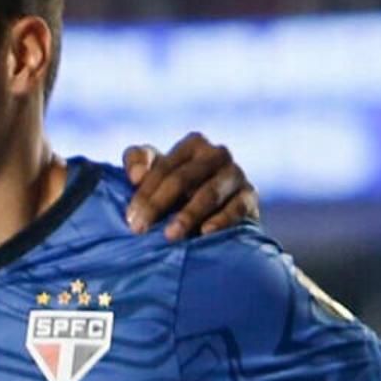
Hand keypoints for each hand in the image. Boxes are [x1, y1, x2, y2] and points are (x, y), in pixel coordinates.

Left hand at [123, 136, 260, 239]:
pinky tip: (205, 233)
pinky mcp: (250, 196)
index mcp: (194, 144)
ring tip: (170, 236)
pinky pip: (237, 207)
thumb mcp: (154, 173)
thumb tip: (136, 175)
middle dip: (159, 205)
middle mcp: (217, 154)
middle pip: (183, 179)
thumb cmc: (177, 192)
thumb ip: (136, 161)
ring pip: (209, 193)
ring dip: (188, 214)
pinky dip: (221, 220)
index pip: (164, 168)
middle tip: (140, 230)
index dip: (145, 193)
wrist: (216, 214)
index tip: (131, 220)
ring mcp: (236, 174)